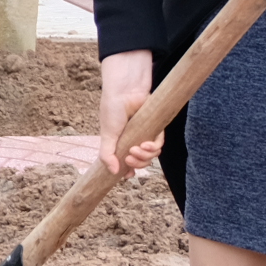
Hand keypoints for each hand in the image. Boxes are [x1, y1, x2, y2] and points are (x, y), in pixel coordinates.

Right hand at [99, 50, 160, 177]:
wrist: (124, 92)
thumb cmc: (112, 110)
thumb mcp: (106, 135)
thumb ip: (107, 155)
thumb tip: (114, 173)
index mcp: (120, 143)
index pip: (127, 162)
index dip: (130, 170)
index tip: (128, 174)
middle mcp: (133, 140)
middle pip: (141, 161)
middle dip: (137, 163)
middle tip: (129, 158)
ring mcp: (145, 134)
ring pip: (152, 155)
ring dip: (145, 156)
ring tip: (136, 149)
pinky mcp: (155, 127)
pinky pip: (159, 143)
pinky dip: (153, 147)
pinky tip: (146, 144)